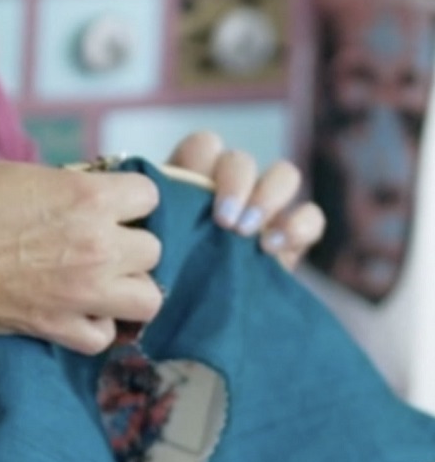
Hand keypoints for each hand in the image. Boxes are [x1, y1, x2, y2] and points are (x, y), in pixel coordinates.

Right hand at [0, 161, 163, 354]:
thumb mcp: (23, 174)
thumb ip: (67, 188)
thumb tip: (88, 200)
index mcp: (90, 197)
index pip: (150, 195)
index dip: (128, 198)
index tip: (106, 203)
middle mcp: (99, 246)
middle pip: (154, 249)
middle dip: (129, 243)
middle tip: (98, 242)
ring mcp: (84, 292)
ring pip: (148, 299)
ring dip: (127, 288)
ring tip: (101, 281)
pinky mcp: (59, 326)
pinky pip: (105, 336)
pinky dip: (96, 326)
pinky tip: (78, 310)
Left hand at [166, 131, 325, 269]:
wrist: (189, 317)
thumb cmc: (159, 276)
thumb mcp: (150, 247)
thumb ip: (153, 222)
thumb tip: (150, 209)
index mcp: (191, 179)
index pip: (205, 145)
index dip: (202, 160)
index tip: (191, 195)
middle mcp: (231, 186)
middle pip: (242, 160)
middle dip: (236, 184)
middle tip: (224, 222)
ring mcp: (265, 208)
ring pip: (285, 174)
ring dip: (268, 197)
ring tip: (248, 234)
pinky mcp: (292, 235)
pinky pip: (312, 215)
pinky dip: (300, 225)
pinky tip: (272, 247)